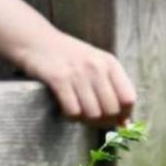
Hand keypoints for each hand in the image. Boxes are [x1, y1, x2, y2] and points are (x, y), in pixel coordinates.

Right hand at [12, 31, 136, 123]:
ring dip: (86, 120)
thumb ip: (112, 91)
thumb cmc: (69, 56)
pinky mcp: (58, 79)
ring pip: (93, 114)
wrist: (37, 40)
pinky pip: (73, 111)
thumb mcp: (96, 66)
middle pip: (111, 110)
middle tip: (93, 119)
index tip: (114, 118)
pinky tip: (66, 109)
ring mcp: (77, 72)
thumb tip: (125, 124)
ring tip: (79, 113)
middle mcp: (96, 67)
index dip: (123, 114)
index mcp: (110, 63)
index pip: (128, 99)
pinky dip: (71, 116)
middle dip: (103, 121)